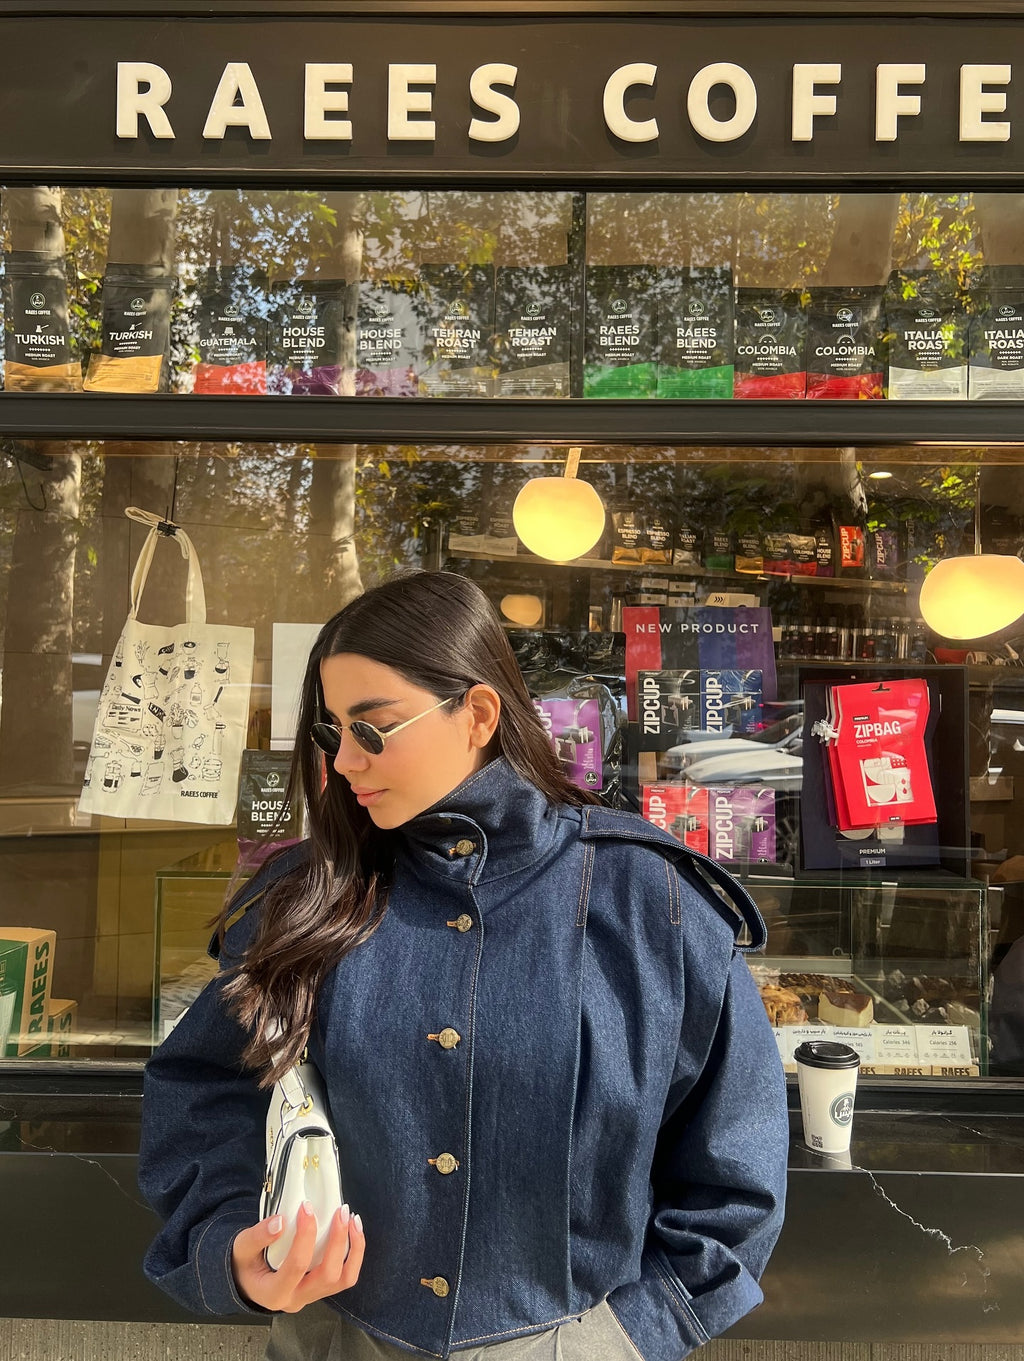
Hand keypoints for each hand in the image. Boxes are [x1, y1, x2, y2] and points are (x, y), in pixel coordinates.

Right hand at [231, 1202, 364, 1312]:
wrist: (245, 1280)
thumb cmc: (243, 1265)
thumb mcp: (242, 1248)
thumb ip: (258, 1236)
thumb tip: (280, 1222)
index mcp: (274, 1293)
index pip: (296, 1266)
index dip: (305, 1235)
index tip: (306, 1207)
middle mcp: (295, 1299)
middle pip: (328, 1276)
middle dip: (338, 1241)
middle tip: (340, 1211)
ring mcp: (310, 1296)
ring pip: (343, 1280)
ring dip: (353, 1249)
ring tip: (353, 1220)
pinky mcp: (319, 1288)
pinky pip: (344, 1276)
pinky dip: (353, 1254)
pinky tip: (351, 1231)